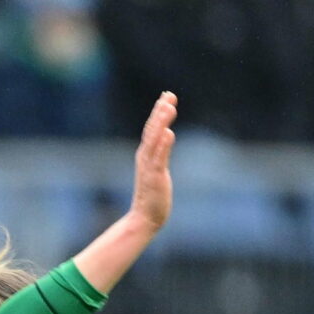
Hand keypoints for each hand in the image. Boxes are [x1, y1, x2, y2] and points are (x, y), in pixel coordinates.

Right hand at [128, 92, 178, 232]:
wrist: (144, 218)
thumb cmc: (153, 196)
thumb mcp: (157, 170)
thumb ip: (161, 152)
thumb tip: (166, 134)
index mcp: (146, 155)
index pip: (152, 129)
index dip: (159, 111)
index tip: (167, 95)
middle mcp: (145, 157)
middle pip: (152, 130)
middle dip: (160, 111)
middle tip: (168, 95)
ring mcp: (149, 167)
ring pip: (154, 140)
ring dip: (160, 123)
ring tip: (168, 107)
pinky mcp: (155, 177)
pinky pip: (159, 158)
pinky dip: (163, 145)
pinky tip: (168, 133)